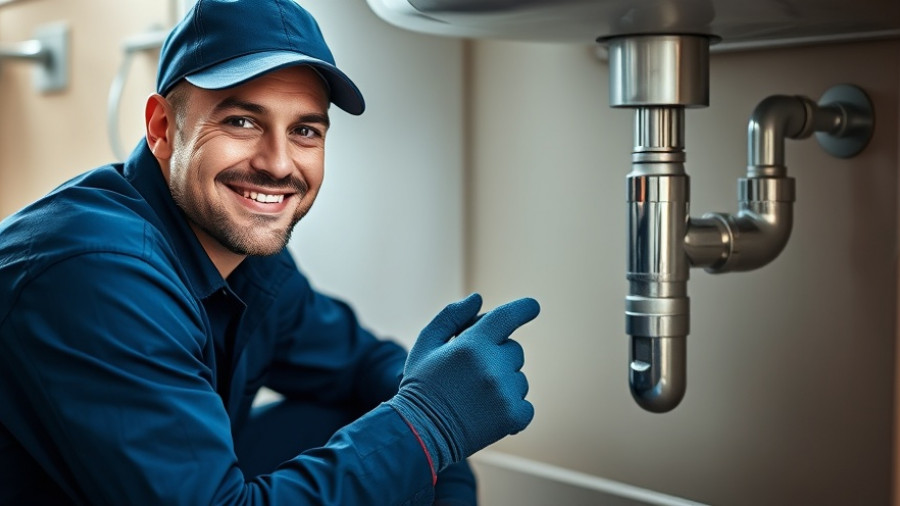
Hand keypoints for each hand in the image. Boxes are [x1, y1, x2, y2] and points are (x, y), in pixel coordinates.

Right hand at [387, 293, 539, 472]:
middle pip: (514, 351)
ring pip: (520, 379)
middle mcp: (492, 367)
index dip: (524, 308)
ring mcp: (504, 393)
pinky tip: (488, 413)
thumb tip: (478, 299)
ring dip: (505, 384)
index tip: (533, 306)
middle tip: (473, 373)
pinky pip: (526, 405)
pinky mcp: (512, 417)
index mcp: (472, 345)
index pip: (508, 316)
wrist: (419, 433)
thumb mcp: (426, 344)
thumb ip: (451, 317)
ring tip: (476, 397)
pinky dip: (512, 408)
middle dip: (498, 356)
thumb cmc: (421, 385)